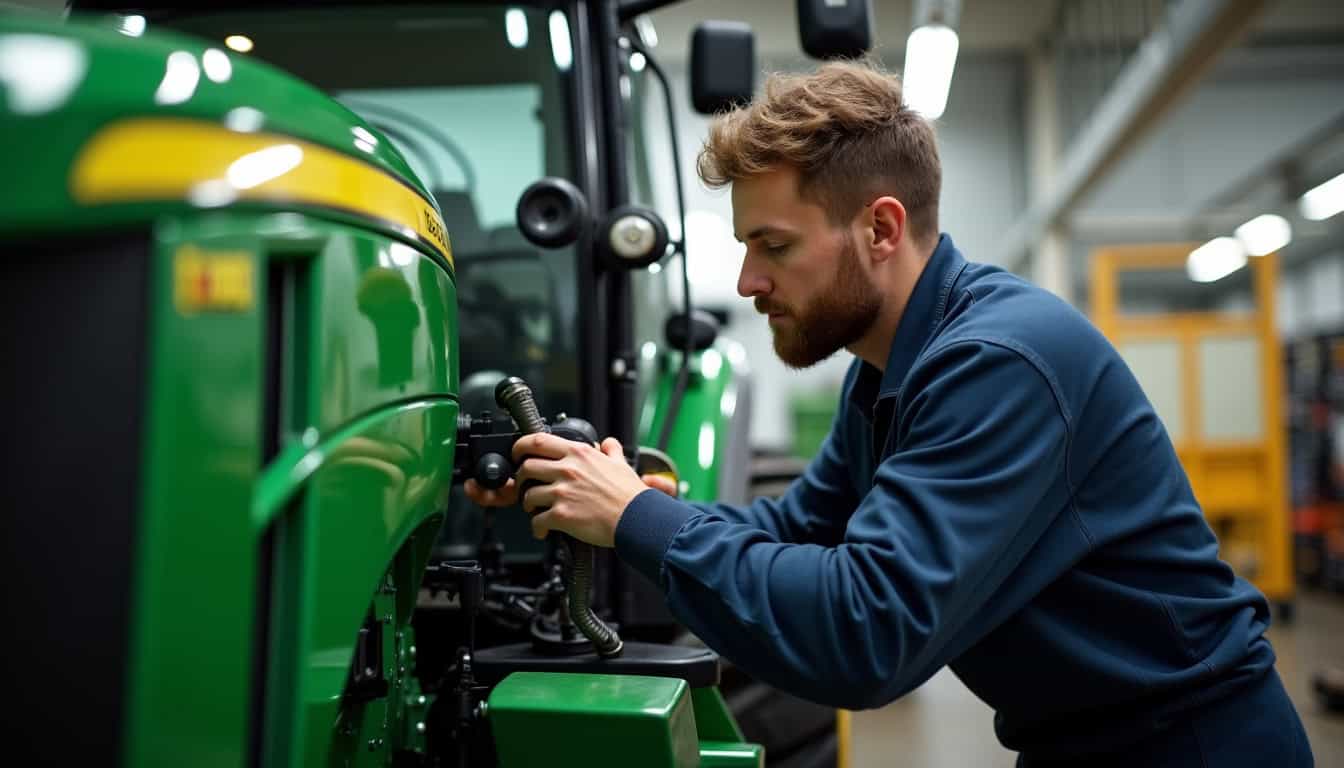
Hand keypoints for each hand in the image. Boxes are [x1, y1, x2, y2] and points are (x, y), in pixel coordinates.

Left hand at [464, 450, 677, 507]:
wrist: (637, 519)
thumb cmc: (631, 495)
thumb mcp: (621, 464)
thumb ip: (611, 451)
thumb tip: (609, 444)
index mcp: (579, 454)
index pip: (537, 441)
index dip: (521, 446)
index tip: (519, 453)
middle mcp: (568, 470)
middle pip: (526, 467)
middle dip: (521, 478)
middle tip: (525, 485)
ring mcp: (563, 492)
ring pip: (528, 495)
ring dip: (528, 504)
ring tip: (536, 509)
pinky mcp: (562, 515)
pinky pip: (537, 521)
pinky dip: (537, 527)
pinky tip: (544, 530)